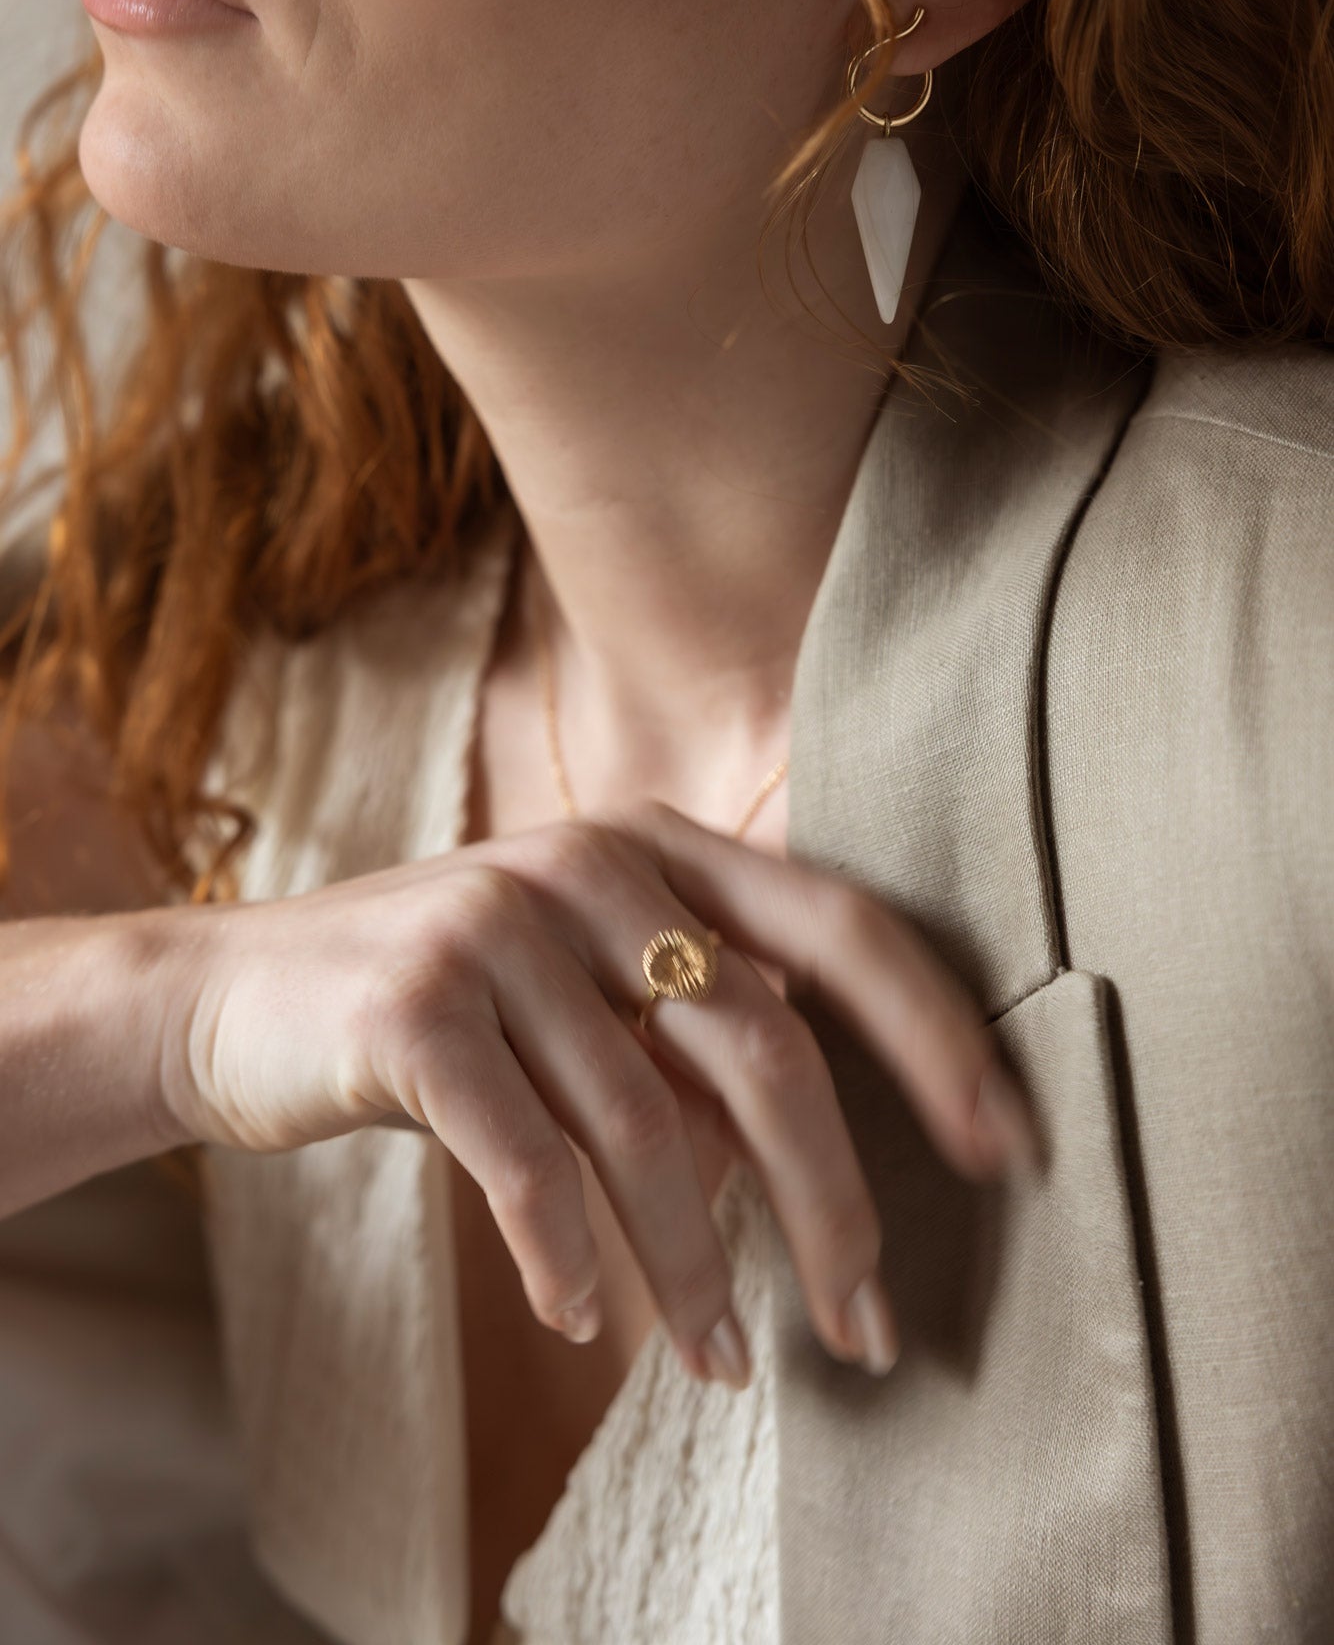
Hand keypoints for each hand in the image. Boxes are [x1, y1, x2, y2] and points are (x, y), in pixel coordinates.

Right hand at [159, 800, 1042, 1384]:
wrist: (231, 997)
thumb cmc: (442, 1013)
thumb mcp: (582, 1004)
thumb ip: (691, 1045)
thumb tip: (807, 1158)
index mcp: (658, 847)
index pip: (844, 926)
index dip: (939, 1039)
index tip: (1006, 1154)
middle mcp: (594, 863)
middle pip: (768, 1043)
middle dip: (831, 1203)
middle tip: (864, 1328)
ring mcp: (499, 922)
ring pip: (649, 1126)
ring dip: (693, 1272)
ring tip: (720, 1365)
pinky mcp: (416, 1003)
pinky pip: (528, 1160)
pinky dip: (567, 1257)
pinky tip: (582, 1322)